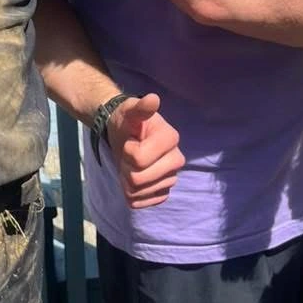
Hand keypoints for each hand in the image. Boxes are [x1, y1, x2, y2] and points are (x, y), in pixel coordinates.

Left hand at [105, 93, 184, 208]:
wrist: (125, 135)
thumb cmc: (127, 121)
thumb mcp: (129, 112)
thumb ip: (140, 108)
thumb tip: (152, 99)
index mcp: (171, 138)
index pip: (138, 159)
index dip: (127, 151)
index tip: (130, 141)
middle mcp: (177, 160)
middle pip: (138, 179)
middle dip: (125, 167)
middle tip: (127, 154)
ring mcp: (171, 179)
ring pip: (138, 192)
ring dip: (126, 180)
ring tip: (130, 164)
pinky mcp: (163, 193)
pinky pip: (141, 203)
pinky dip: (131, 194)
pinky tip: (133, 178)